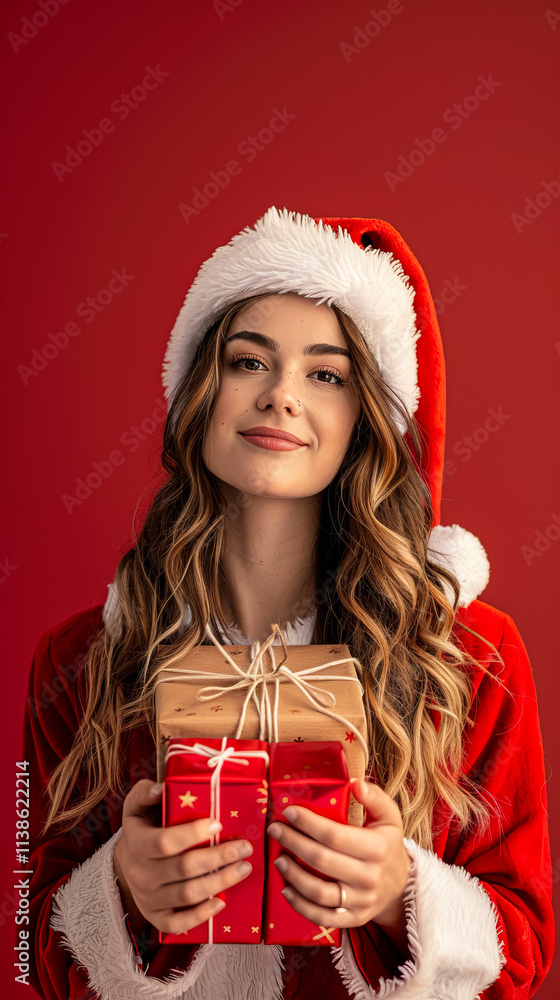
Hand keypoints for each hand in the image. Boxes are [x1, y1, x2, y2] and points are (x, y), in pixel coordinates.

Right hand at [113, 779, 253, 934]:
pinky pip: (179, 923)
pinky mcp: (156, 917)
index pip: (165, 842)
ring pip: (187, 895)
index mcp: (137, 844)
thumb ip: (145, 793)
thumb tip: (161, 787)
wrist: (124, 866)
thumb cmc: (141, 830)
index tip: (218, 824)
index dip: (193, 834)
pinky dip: (201, 915)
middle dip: (219, 858)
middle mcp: (141, 874)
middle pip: (184, 869)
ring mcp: (148, 899)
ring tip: (243, 868)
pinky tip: (221, 901)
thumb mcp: (136, 807)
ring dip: (220, 882)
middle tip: (245, 847)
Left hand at [267, 778, 410, 951]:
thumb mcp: (389, 816)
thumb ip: (374, 797)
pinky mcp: (353, 918)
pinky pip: (322, 917)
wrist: (400, 885)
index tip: (289, 811)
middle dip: (293, 843)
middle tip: (275, 830)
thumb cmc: (387, 844)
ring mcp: (360, 901)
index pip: (334, 835)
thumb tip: (355, 783)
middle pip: (322, 860)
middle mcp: (369, 877)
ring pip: (319, 892)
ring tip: (278, 859)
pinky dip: (300, 906)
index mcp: (377, 848)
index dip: (308, 823)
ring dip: (293, 875)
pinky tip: (286, 889)